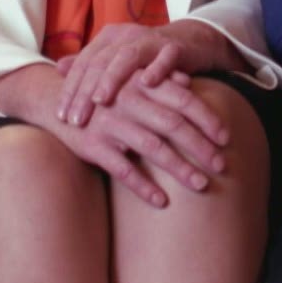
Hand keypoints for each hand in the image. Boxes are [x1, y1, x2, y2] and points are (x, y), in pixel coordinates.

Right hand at [44, 70, 228, 207]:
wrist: (55, 101)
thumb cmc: (104, 93)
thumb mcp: (128, 81)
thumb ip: (158, 81)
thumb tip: (187, 81)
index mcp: (141, 84)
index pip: (183, 99)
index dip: (207, 118)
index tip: (226, 137)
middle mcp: (128, 102)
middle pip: (173, 125)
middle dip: (200, 146)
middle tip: (221, 165)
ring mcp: (110, 124)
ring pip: (152, 148)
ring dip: (179, 168)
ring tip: (201, 184)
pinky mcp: (92, 146)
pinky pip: (122, 170)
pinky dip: (143, 186)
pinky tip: (162, 201)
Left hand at [56, 20, 228, 127]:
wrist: (189, 43)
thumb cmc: (147, 59)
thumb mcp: (116, 60)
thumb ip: (90, 63)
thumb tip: (58, 68)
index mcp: (108, 38)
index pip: (83, 64)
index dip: (70, 89)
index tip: (61, 117)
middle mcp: (125, 35)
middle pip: (99, 63)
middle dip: (85, 92)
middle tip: (75, 120)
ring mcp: (150, 40)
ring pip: (126, 57)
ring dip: (112, 79)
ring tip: (99, 102)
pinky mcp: (174, 47)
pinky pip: (165, 57)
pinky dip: (157, 69)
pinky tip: (147, 84)